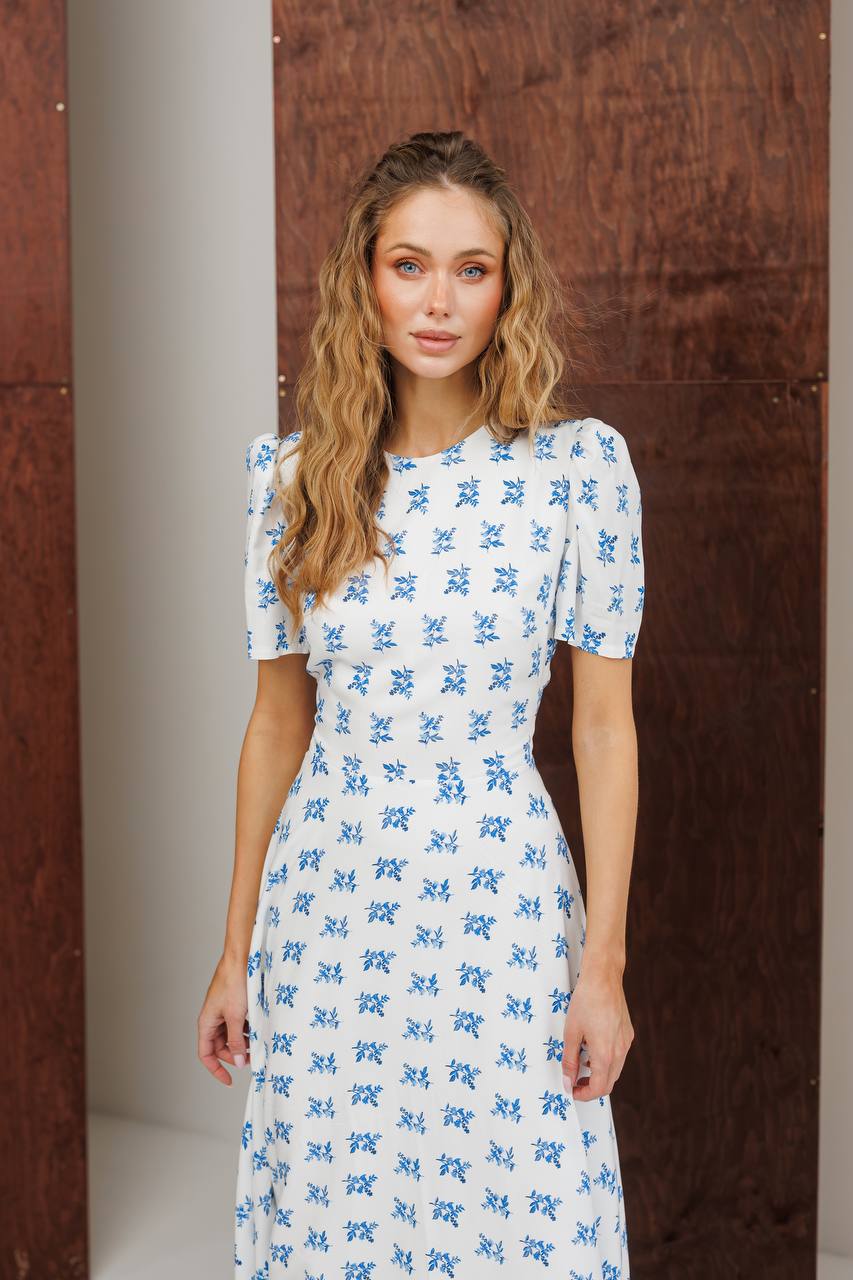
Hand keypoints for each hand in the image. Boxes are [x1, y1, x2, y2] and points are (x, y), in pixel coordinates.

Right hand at [197, 950, 250, 1085]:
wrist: (242, 957)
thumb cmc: (235, 983)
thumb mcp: (236, 1017)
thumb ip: (236, 1041)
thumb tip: (238, 1062)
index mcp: (206, 1022)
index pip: (206, 1055)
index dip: (216, 1070)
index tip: (229, 1080)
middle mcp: (213, 1018)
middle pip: (220, 1046)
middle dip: (235, 1054)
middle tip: (252, 1058)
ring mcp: (223, 1010)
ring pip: (231, 1035)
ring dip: (243, 1042)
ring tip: (259, 1043)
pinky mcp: (234, 1003)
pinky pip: (238, 1023)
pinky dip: (248, 1029)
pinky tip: (259, 1029)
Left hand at [560, 960, 633, 1100]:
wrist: (603, 978)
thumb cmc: (586, 1000)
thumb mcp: (571, 1032)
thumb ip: (569, 1060)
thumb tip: (568, 1081)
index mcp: (605, 1053)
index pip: (599, 1088)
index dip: (584, 1095)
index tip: (573, 1091)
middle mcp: (620, 1051)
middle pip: (609, 1083)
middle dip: (592, 1087)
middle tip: (575, 1081)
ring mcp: (626, 1042)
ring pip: (615, 1070)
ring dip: (600, 1074)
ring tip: (582, 1063)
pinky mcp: (628, 1034)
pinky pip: (619, 1056)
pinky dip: (607, 1060)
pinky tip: (593, 1048)